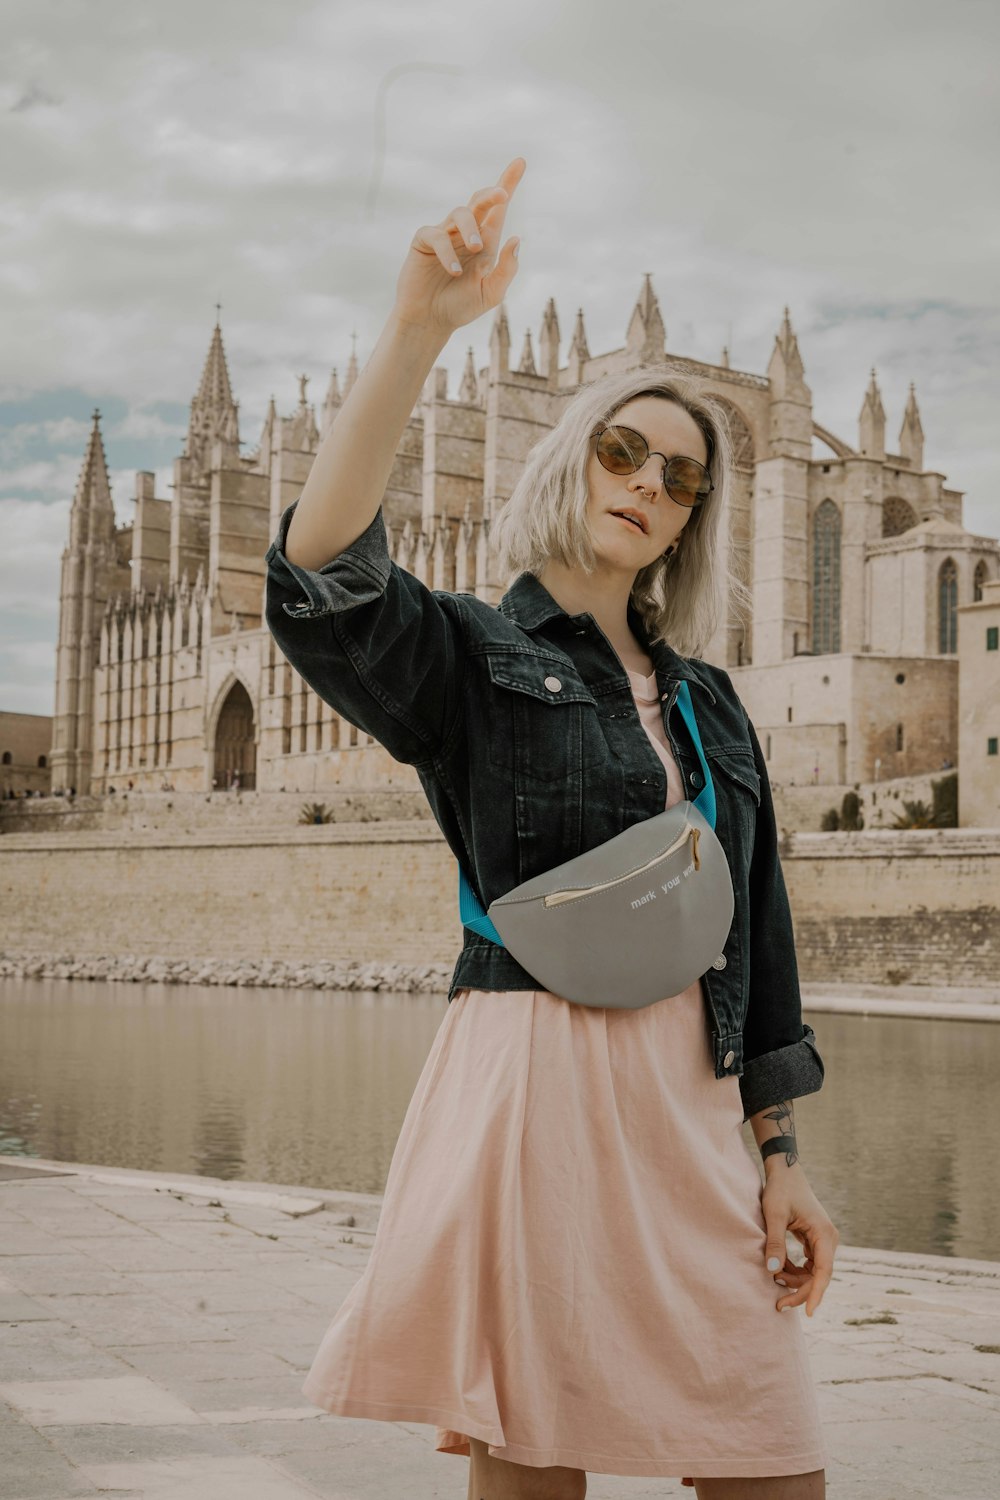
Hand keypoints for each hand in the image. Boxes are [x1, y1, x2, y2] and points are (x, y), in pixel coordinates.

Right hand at [392, 157, 525, 336]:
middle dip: (492, 193)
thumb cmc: (460, 307)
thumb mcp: (491, 293)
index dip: (508, 183)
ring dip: (472, 229)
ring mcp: (444, 235)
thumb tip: (516, 238)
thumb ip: (506, 269)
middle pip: (480, 201)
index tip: (521, 162)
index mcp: (485, 242)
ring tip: (478, 250)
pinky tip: (453, 271)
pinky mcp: (423, 242)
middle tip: (503, 194)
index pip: (498, 209)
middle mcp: (466, 234)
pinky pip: (436, 235)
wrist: (430, 321)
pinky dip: (446, 251)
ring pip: (461, 214)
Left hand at [761, 1163, 838, 1315]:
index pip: (824, 1271)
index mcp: (824, 1233)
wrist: (785, 1171)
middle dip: (801, 1292)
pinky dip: (795, 1271)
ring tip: (774, 1279)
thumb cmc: (780, 1190)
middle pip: (819, 1276)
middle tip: (779, 1305)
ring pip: (814, 1273)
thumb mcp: (774, 1214)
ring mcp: (823, 1240)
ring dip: (796, 1281)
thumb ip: (774, 1242)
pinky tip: (780, 1270)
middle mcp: (828, 1239)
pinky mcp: (815, 1240)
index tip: (808, 1312)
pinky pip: (809, 1265)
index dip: (816, 1293)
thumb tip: (772, 1271)